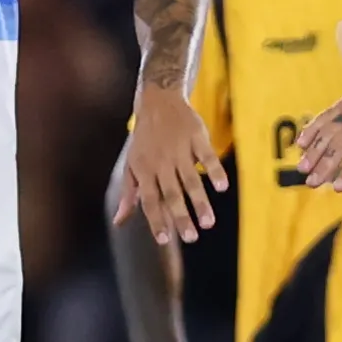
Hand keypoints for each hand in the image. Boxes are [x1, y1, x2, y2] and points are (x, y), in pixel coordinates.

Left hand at [115, 84, 225, 244]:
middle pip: (171, 193)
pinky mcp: (197, 137)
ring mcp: (180, 150)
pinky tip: (222, 187)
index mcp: (144, 171)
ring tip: (208, 223)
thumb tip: (118, 222)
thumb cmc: (144, 140)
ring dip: (200, 201)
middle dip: (181, 217)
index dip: (156, 220)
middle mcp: (161, 162)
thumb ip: (129, 195)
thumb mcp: (132, 166)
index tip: (164, 240)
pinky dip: (214, 170)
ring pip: (190, 179)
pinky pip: (206, 156)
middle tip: (191, 238)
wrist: (158, 101)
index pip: (150, 200)